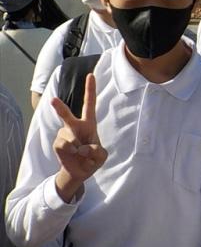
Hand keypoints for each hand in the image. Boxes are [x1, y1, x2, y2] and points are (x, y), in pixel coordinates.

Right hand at [51, 73, 106, 202]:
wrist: (80, 172)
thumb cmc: (92, 158)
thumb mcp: (101, 156)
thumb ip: (96, 151)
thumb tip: (81, 147)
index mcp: (89, 124)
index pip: (90, 104)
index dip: (90, 89)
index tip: (91, 75)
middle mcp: (75, 126)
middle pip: (66, 115)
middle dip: (59, 108)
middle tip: (53, 100)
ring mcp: (64, 134)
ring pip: (70, 138)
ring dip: (79, 148)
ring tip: (81, 153)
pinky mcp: (57, 144)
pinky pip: (64, 147)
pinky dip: (72, 153)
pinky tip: (74, 155)